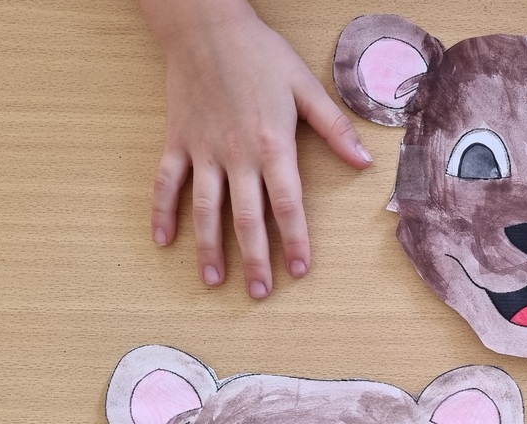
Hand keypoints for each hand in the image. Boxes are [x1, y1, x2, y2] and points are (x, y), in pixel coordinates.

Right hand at [143, 0, 371, 297]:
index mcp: (272, 145)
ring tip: (213, 280)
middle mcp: (235, 155)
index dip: (296, 240)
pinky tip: (162, 241)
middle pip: (246, 218)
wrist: (206, 27)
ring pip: (205, 209)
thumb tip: (364, 162)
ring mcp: (202, 151)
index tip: (301, 270)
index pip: (287, 204)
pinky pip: (166, 183)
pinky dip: (161, 212)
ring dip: (208, 247)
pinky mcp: (177, 141)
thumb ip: (335, 129)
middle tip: (260, 293)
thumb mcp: (306, 87)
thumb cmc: (261, 55)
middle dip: (254, 259)